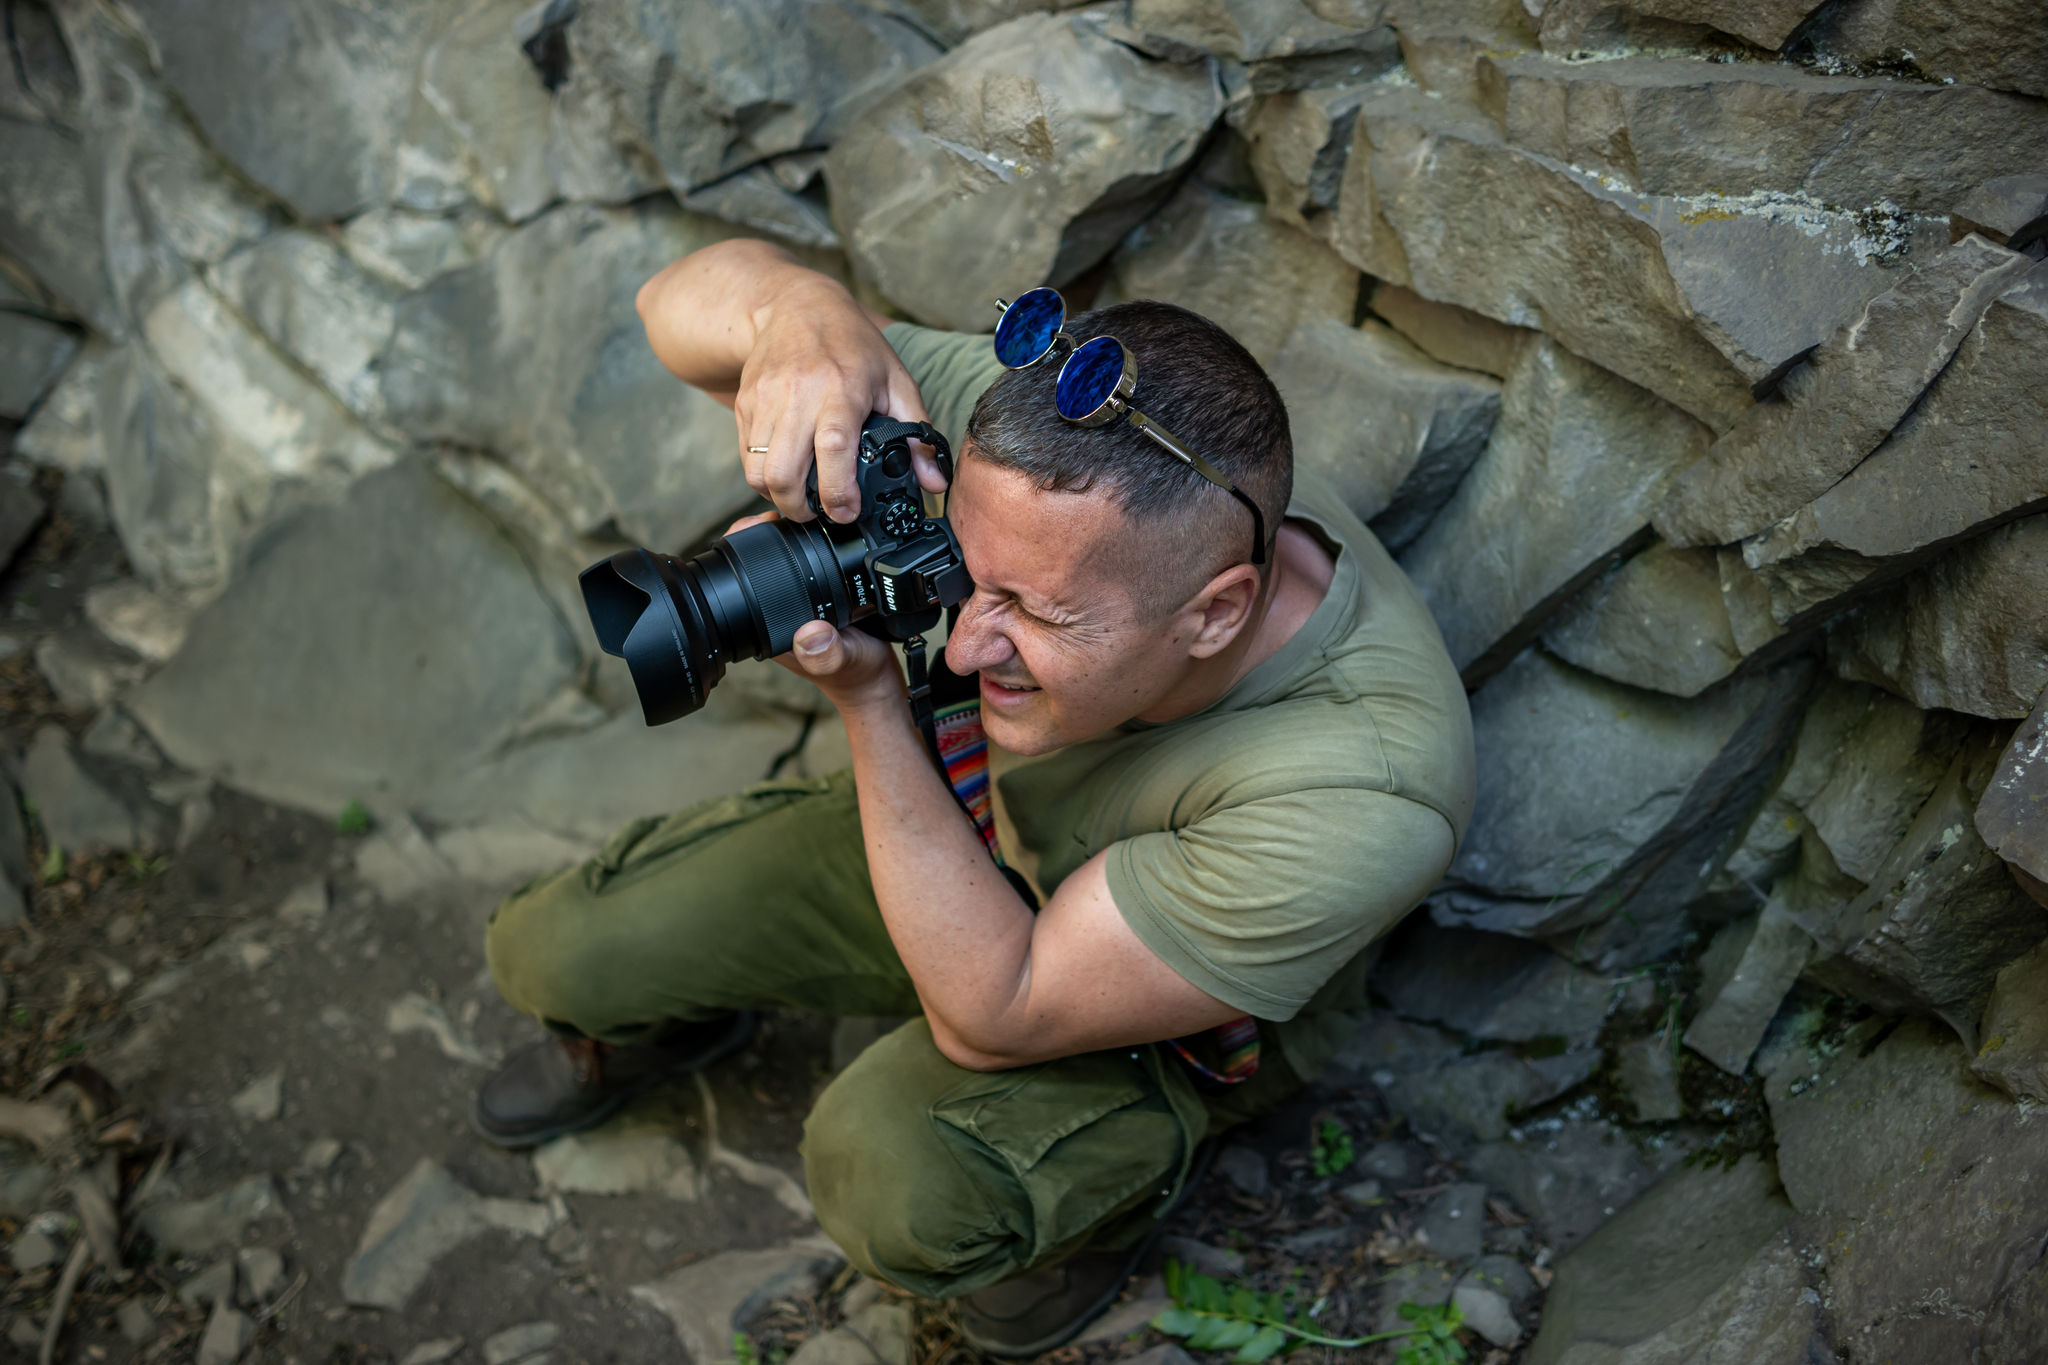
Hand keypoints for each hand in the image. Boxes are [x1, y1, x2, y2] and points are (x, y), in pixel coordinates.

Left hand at [720, 510, 908, 712]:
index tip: (766, 520)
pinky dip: (810, 544)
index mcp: (771, 624)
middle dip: (765, 530)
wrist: (876, 679)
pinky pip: (805, 564)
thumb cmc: (857, 675)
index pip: (744, 577)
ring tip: (805, 514)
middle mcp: (777, 610)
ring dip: (788, 533)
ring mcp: (796, 603)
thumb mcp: (845, 662)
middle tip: (789, 511)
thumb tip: (810, 634)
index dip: (744, 543)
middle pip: (756, 561)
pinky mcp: (816, 596)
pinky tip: (823, 531)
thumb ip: (828, 653)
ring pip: (780, 559)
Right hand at [732, 278, 942, 523]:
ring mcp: (764, 399)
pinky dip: (762, 474)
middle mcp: (796, 394)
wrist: (796, 305)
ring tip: (799, 496)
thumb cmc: (852, 344)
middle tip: (818, 513)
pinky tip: (785, 469)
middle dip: (798, 508)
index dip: (837, 491)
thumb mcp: (896, 381)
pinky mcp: (744, 402)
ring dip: (777, 495)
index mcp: (840, 389)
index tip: (846, 512)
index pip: (832, 448)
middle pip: (781, 472)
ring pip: (756, 471)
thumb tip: (935, 482)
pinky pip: (745, 455)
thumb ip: (918, 434)